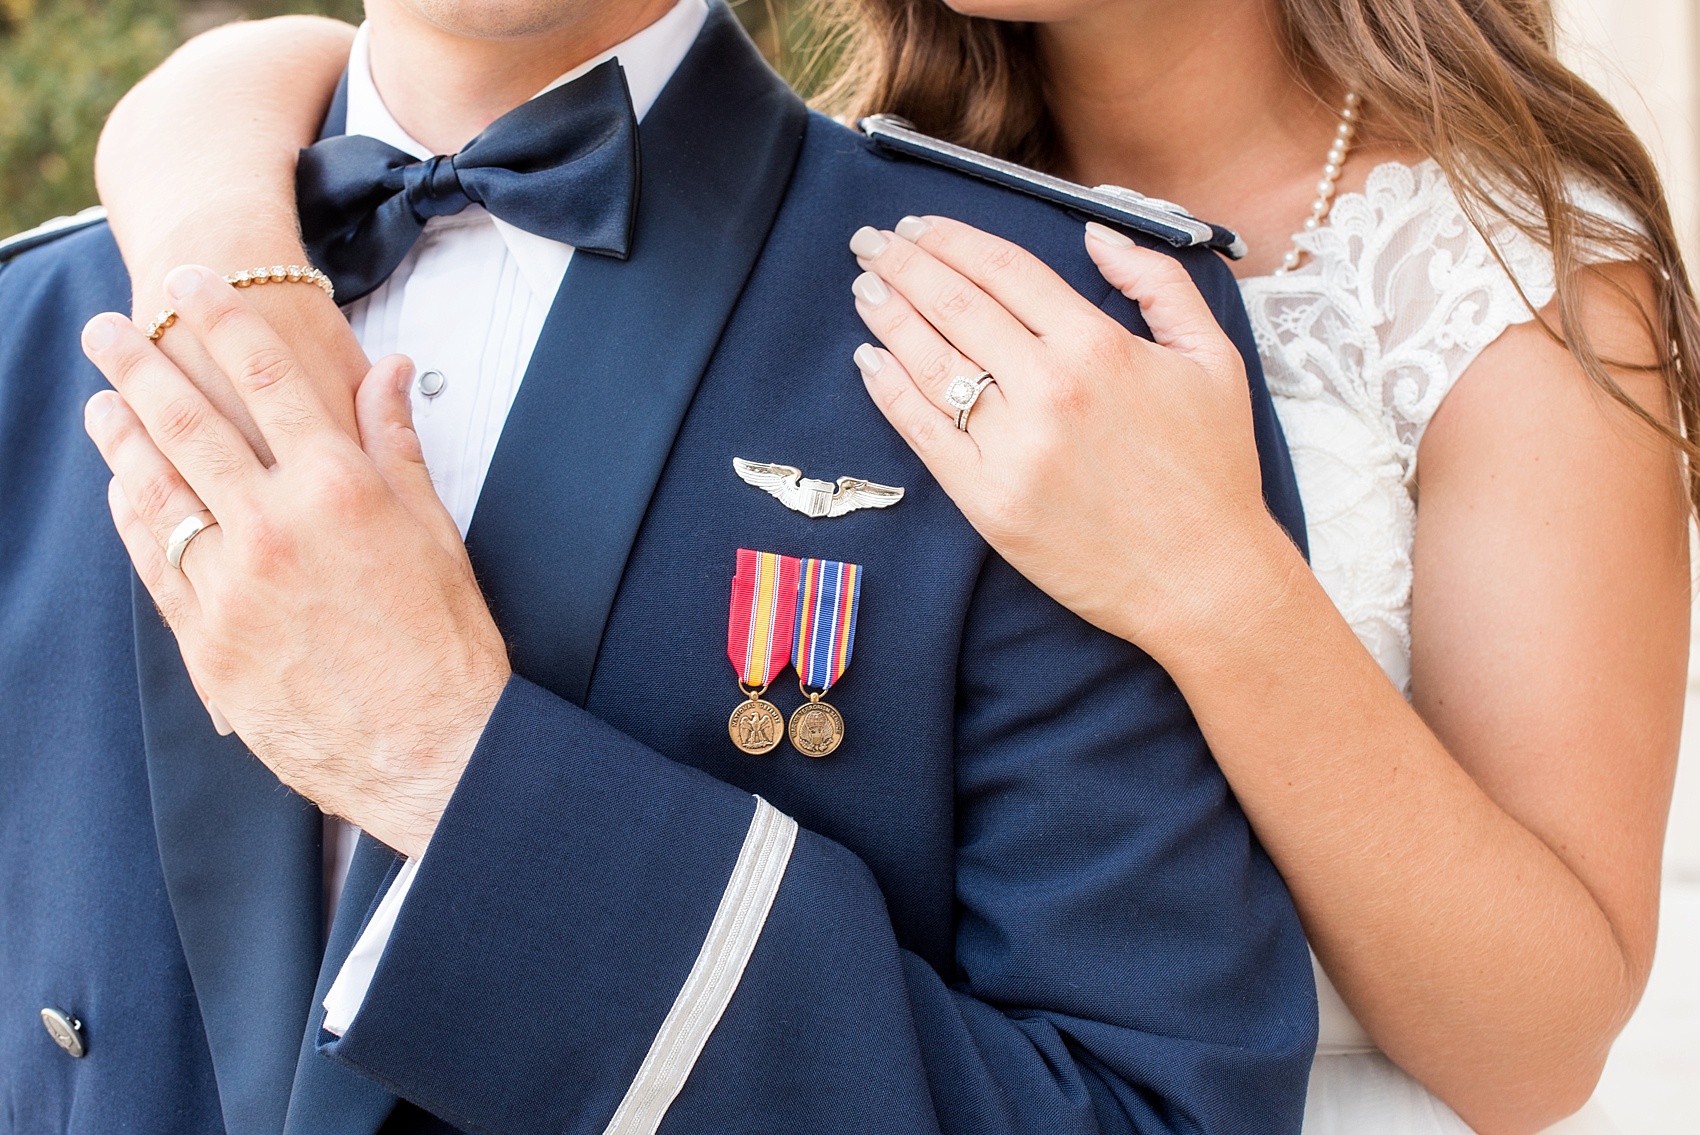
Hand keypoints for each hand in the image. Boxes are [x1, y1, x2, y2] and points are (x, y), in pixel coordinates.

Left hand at [81, 266, 511, 857]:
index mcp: (338, 489)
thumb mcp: (435, 530)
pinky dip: (133, 520)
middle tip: (107, 327)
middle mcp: (275, 527)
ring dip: (122, 439)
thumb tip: (388, 371)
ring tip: (101, 404)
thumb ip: (395, 444)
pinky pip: (154, 564)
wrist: (432, 748)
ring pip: (156, 492)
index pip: (266, 379)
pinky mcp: (207, 643)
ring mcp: (232, 586)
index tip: (190, 282)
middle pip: (187, 424)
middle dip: (140, 366)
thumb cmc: (446, 641)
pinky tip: (123, 491)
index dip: (223, 319)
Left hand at [848, 216, 1298, 657]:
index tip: (920, 225)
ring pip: (930, 363)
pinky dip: (889, 390)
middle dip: (903, 264)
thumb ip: (1157, 282)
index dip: (952, 239)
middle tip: (869, 242)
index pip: (1003, 269)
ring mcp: (1013, 448)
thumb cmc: (1212, 471)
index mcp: (1098, 346)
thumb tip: (1096, 233)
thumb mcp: (1211, 358)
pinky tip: (869, 360)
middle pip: (954, 305)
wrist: (1204, 580)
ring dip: (888, 316)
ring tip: (864, 288)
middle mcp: (1049, 389)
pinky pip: (923, 433)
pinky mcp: (989, 502)